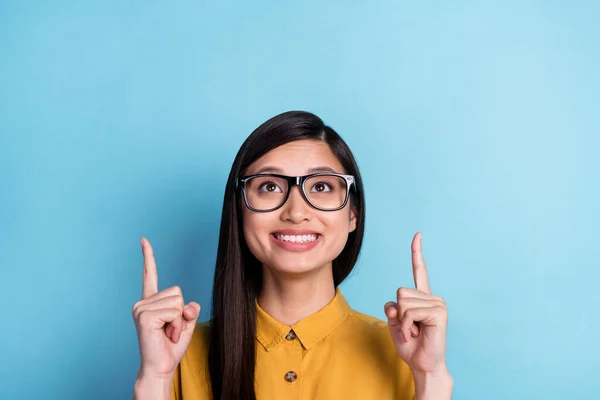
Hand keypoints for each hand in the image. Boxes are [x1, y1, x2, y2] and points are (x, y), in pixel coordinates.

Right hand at [132, 237, 200, 379]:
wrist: (161, 367)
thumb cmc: (171, 346)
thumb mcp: (186, 323)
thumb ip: (189, 310)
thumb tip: (189, 305)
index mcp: (151, 301)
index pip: (150, 274)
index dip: (148, 256)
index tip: (143, 239)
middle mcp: (143, 302)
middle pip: (177, 291)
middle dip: (181, 312)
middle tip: (170, 330)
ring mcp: (141, 308)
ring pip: (177, 301)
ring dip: (178, 320)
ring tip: (167, 333)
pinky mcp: (144, 316)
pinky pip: (173, 310)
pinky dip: (175, 324)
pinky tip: (164, 334)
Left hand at [384, 232, 448, 374]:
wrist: (422, 364)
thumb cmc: (410, 345)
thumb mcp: (395, 323)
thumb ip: (393, 309)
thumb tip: (395, 304)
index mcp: (422, 297)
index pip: (419, 270)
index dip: (417, 253)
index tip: (417, 235)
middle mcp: (432, 297)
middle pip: (400, 292)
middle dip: (399, 313)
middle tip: (410, 328)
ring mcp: (437, 303)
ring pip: (403, 302)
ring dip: (403, 322)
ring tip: (414, 332)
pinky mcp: (439, 312)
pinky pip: (410, 312)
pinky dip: (408, 326)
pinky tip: (417, 334)